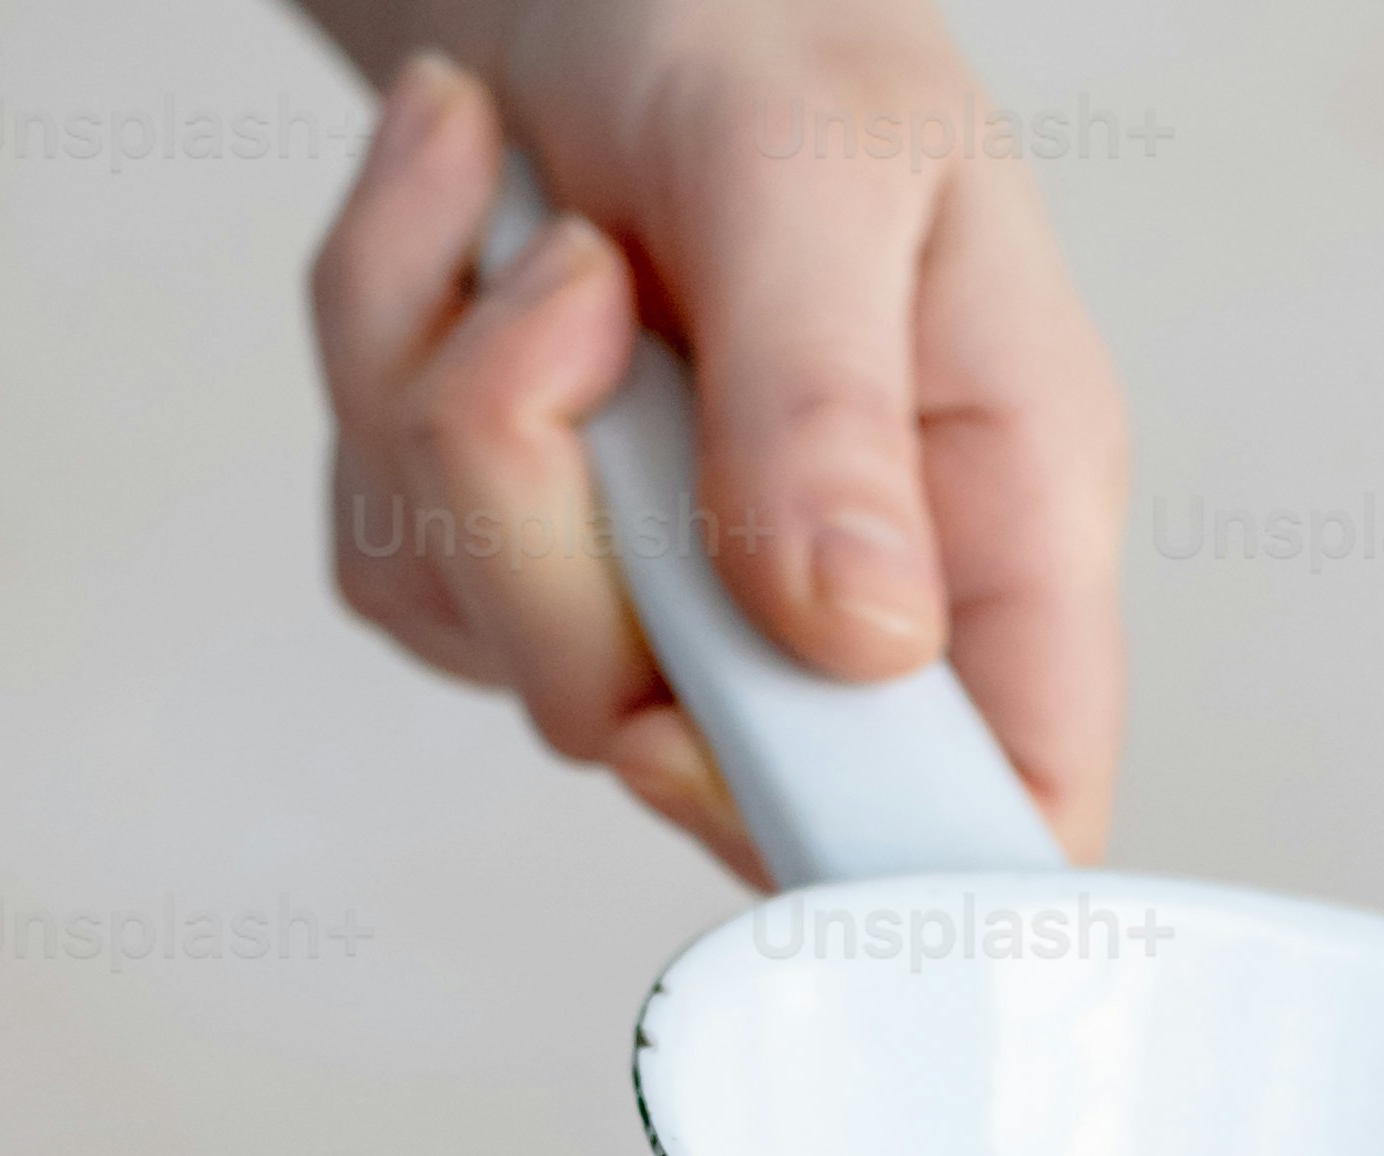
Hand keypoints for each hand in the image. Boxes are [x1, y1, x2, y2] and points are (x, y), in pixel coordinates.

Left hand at [305, 7, 1128, 878]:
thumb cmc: (777, 40)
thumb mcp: (829, 164)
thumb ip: (833, 406)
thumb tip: (851, 634)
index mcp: (997, 535)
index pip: (999, 825)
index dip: (853, 848)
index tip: (692, 730)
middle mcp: (840, 610)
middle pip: (688, 759)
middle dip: (563, 531)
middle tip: (580, 284)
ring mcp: (665, 611)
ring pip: (509, 657)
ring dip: (451, 398)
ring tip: (522, 207)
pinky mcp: (515, 573)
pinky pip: (400, 553)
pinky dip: (385, 353)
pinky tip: (461, 220)